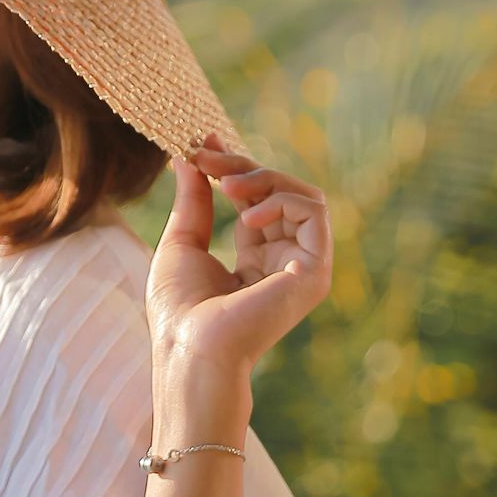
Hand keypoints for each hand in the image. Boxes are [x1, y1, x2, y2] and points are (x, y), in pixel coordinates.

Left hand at [146, 134, 333, 380]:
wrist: (191, 348)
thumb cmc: (180, 311)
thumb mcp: (181, 243)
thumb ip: (194, 200)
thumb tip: (192, 157)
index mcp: (258, 259)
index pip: (258, 200)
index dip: (235, 168)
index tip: (203, 147)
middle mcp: (285, 262)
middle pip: (282, 191)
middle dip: (244, 166)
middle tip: (208, 157)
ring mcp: (303, 267)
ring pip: (303, 195)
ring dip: (264, 178)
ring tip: (227, 184)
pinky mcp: (315, 272)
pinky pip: (313, 213)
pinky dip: (281, 200)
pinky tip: (247, 216)